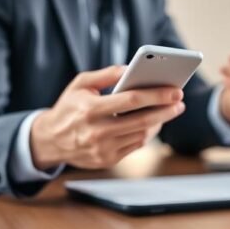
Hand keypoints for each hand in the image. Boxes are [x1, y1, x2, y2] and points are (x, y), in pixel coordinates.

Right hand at [29, 66, 185, 169]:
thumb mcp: (80, 84)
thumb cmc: (68, 107)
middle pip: (141, 121)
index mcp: (90, 110)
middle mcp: (96, 132)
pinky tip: (154, 122)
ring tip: (169, 110)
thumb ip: (106, 75)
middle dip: (165, 111)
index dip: (156, 95)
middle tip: (180, 102)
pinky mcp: (107, 160)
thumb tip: (130, 68)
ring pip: (141, 135)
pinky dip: (147, 133)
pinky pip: (135, 146)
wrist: (49, 140)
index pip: (131, 101)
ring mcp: (102, 149)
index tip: (175, 90)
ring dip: (159, 122)